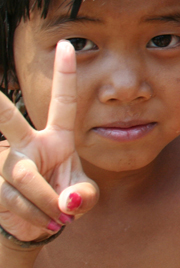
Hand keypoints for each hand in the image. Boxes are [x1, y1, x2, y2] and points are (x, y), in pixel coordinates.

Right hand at [0, 41, 97, 243]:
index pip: (62, 102)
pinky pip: (19, 202)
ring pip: (25, 178)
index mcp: (56, 137)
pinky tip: (47, 222)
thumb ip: (83, 196)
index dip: (65, 74)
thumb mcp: (83, 195)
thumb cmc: (64, 197)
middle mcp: (27, 145)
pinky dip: (38, 216)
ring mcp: (9, 166)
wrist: (39, 223)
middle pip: (11, 122)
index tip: (67, 45)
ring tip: (60, 218)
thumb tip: (67, 203)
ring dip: (46, 202)